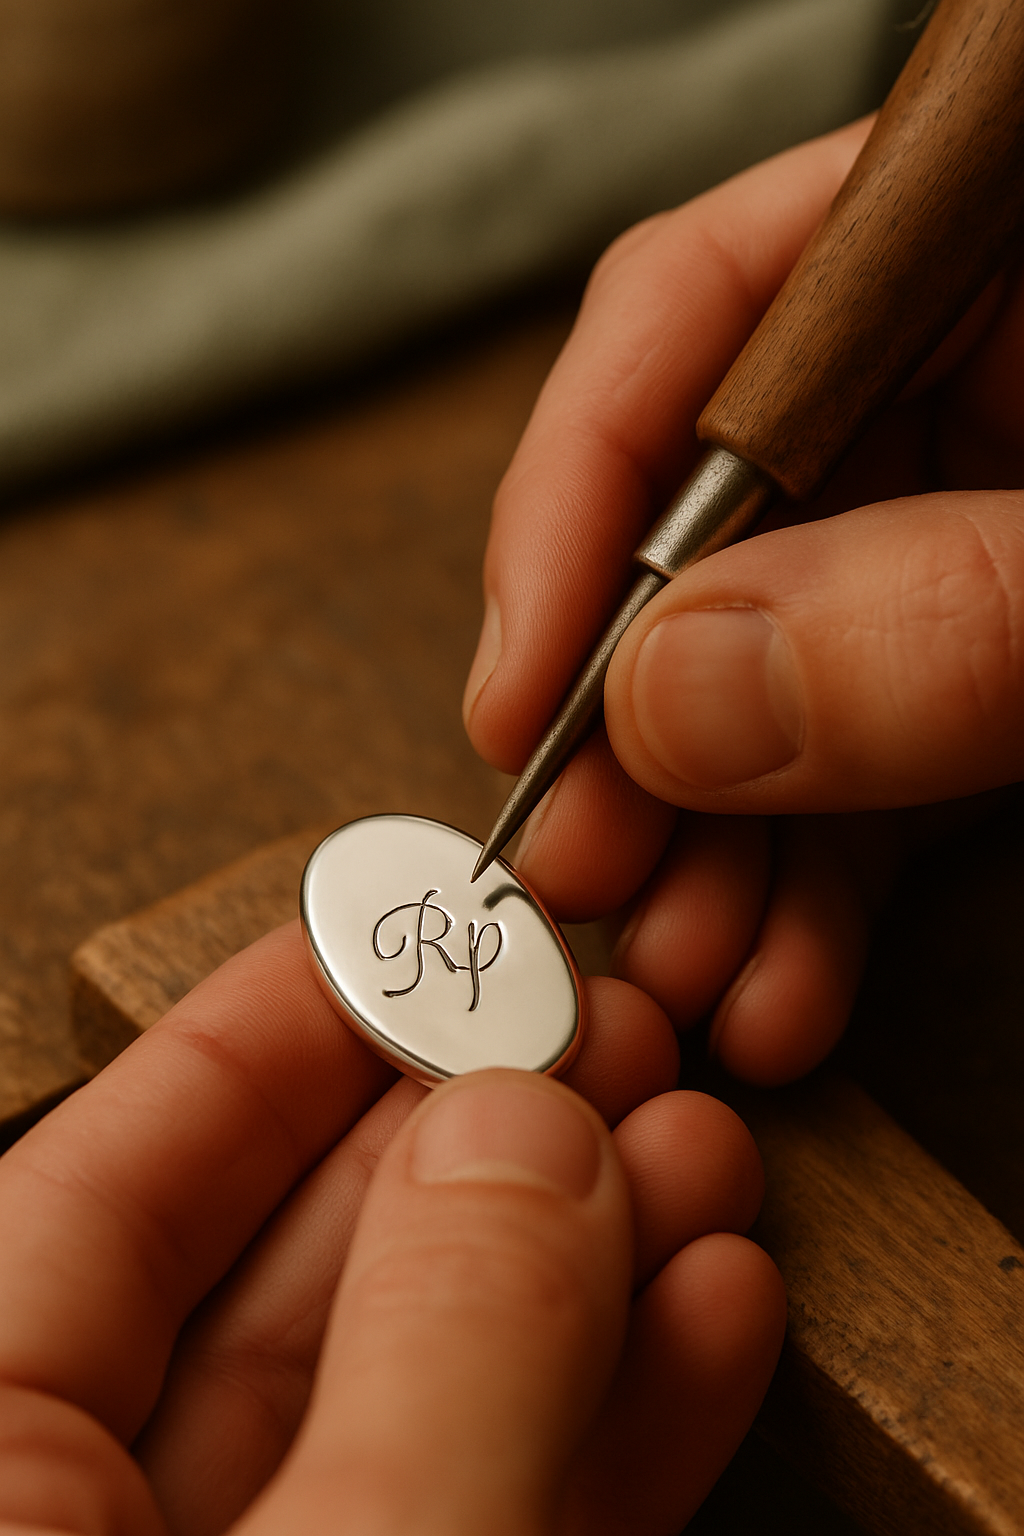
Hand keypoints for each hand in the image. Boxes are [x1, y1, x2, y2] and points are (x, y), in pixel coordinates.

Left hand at [0, 921, 782, 1533]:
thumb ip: (438, 1353)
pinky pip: (504, 1517)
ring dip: (588, 1266)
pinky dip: (617, 1422)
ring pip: (427, 1392)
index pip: (109, 1183)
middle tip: (601, 1034)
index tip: (401, 937)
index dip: (268, 1035)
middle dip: (482, 1139)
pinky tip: (708, 1309)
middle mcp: (103, 1529)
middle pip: (298, 1271)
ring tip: (696, 1152)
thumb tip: (528, 1133)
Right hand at [463, 117, 1023, 1085]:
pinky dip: (822, 887)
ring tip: (682, 976)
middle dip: (641, 732)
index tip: (525, 690)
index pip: (695, 312)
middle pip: (708, 528)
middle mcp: (951, 374)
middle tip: (586, 878)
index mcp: (987, 234)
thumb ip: (950, 606)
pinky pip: (873, 764)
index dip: (573, 502)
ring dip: (720, 850)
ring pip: (778, 680)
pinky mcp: (992, 664)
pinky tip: (784, 984)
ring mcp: (963, 525)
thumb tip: (673, 702)